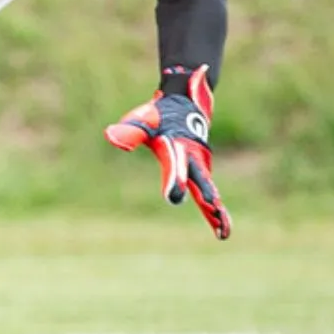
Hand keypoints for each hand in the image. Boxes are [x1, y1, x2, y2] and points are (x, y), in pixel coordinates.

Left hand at [103, 66, 231, 239]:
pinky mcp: (202, 173)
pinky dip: (216, 211)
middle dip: (206, 197)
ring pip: (208, 191)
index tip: (174, 197)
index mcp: (176, 146)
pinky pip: (208, 194)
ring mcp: (200, 166)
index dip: (174, 180)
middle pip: (200, 181)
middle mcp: (193, 158)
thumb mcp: (144, 120)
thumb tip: (110, 137)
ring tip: (222, 231)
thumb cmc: (159, 116)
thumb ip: (131, 131)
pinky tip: (222, 231)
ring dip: (215, 210)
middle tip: (213, 211)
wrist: (186, 102)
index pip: (174, 165)